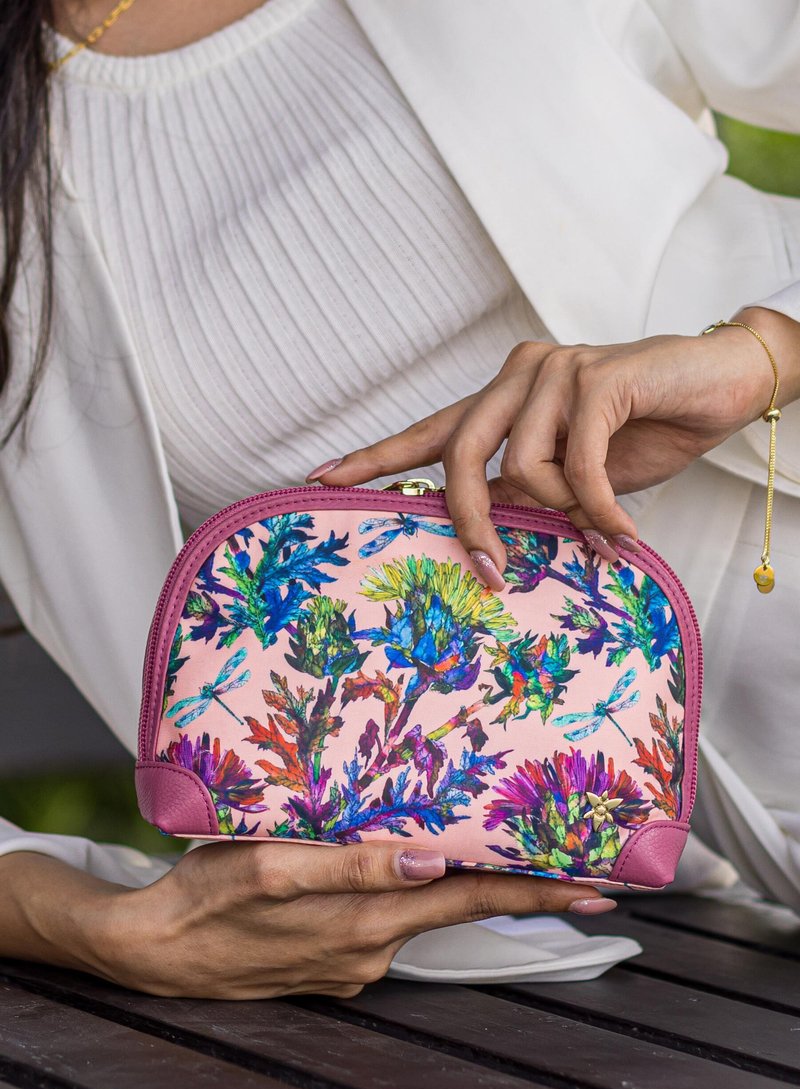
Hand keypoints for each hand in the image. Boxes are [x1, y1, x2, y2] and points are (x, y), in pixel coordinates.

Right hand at [0, 845, 610, 998]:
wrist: (154, 951)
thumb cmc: (207, 897)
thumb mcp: (272, 868)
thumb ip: (351, 865)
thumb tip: (431, 862)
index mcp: (366, 921)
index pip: (472, 904)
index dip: (536, 894)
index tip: (597, 890)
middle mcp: (371, 948)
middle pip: (460, 909)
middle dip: (518, 888)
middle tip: (575, 867)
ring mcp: (353, 960)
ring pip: (420, 913)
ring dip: (456, 885)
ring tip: (484, 842)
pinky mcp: (332, 961)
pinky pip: (383, 920)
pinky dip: (403, 895)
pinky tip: (395, 869)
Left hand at [307, 307, 799, 583]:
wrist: (721, 385)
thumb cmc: (646, 431)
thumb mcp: (575, 474)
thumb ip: (527, 491)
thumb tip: (484, 533)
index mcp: (505, 399)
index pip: (431, 430)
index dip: (376, 456)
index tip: (321, 478)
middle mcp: (518, 375)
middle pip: (459, 454)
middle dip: (469, 520)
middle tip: (491, 571)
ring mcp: (555, 370)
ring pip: (522, 466)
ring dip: (565, 510)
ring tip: (605, 523)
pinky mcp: (596, 378)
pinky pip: (578, 466)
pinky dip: (600, 509)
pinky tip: (624, 531)